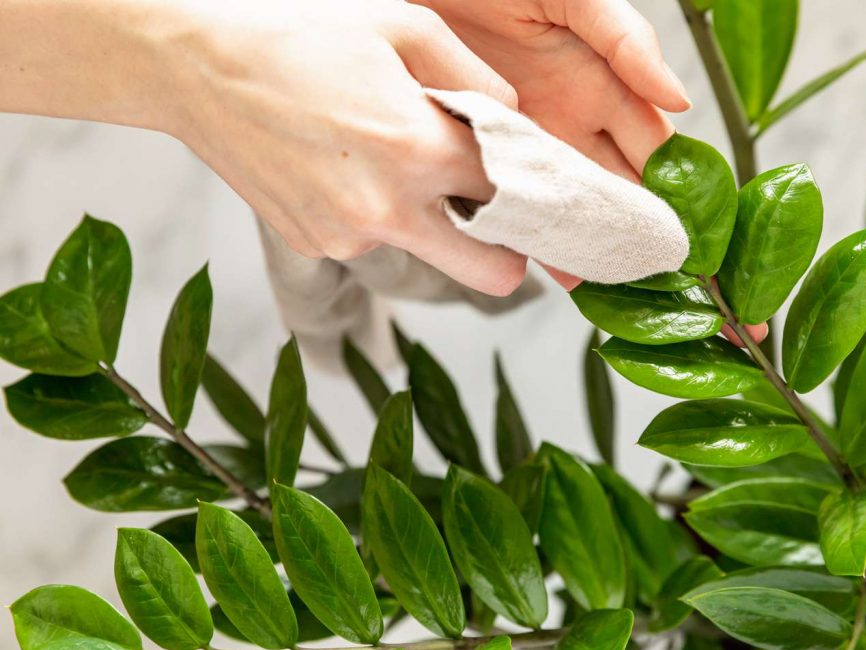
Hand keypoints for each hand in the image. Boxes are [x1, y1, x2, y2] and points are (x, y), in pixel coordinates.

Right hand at [161, 0, 529, 295]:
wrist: (196, 67)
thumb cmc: (299, 35)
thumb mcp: (402, 24)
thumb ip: (475, 76)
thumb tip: (514, 117)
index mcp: (418, 150)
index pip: (516, 197)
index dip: (534, 189)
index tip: (535, 182)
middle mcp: (388, 210)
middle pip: (493, 273)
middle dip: (508, 250)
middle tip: (496, 212)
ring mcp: (348, 238)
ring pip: (428, 253)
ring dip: (430, 220)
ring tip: (386, 158)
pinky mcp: (316, 247)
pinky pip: (372, 242)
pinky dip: (374, 214)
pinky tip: (343, 167)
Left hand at [421, 0, 767, 344]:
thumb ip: (625, 40)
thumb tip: (679, 100)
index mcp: (607, 87)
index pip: (658, 156)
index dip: (681, 198)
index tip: (700, 245)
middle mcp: (572, 122)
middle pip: (613, 193)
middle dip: (634, 237)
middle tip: (658, 287)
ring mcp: (526, 139)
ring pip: (563, 206)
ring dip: (580, 245)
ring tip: (601, 290)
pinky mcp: (479, 146)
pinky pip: (505, 197)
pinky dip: (519, 230)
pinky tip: (534, 263)